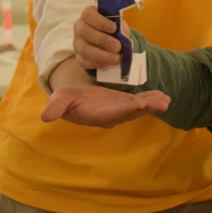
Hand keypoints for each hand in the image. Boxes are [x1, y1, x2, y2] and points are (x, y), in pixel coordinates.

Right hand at [41, 84, 169, 127]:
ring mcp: (119, 110)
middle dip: (146, 108)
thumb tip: (45, 116)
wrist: (74, 100)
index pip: (112, 114)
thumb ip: (56, 107)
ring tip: (166, 100)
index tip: (138, 105)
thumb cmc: (65, 100)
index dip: (125, 110)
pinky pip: (139, 101)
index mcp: (96, 115)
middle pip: (130, 112)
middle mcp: (111, 115)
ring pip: (138, 108)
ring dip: (152, 104)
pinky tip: (163, 96)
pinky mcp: (124, 104)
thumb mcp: (59, 100)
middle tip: (161, 103)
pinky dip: (150, 98)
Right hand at [74, 4, 124, 68]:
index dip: (100, 22)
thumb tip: (122, 36)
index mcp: (88, 15)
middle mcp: (79, 27)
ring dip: (101, 55)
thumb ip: (118, 26)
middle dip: (102, 40)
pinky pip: (83, 62)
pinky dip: (97, 64)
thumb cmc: (114, 29)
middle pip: (84, 32)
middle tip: (118, 47)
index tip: (114, 28)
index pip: (88, 14)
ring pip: (84, 49)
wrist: (110, 41)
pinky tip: (108, 64)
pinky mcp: (78, 56)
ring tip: (116, 58)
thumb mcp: (117, 23)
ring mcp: (77, 42)